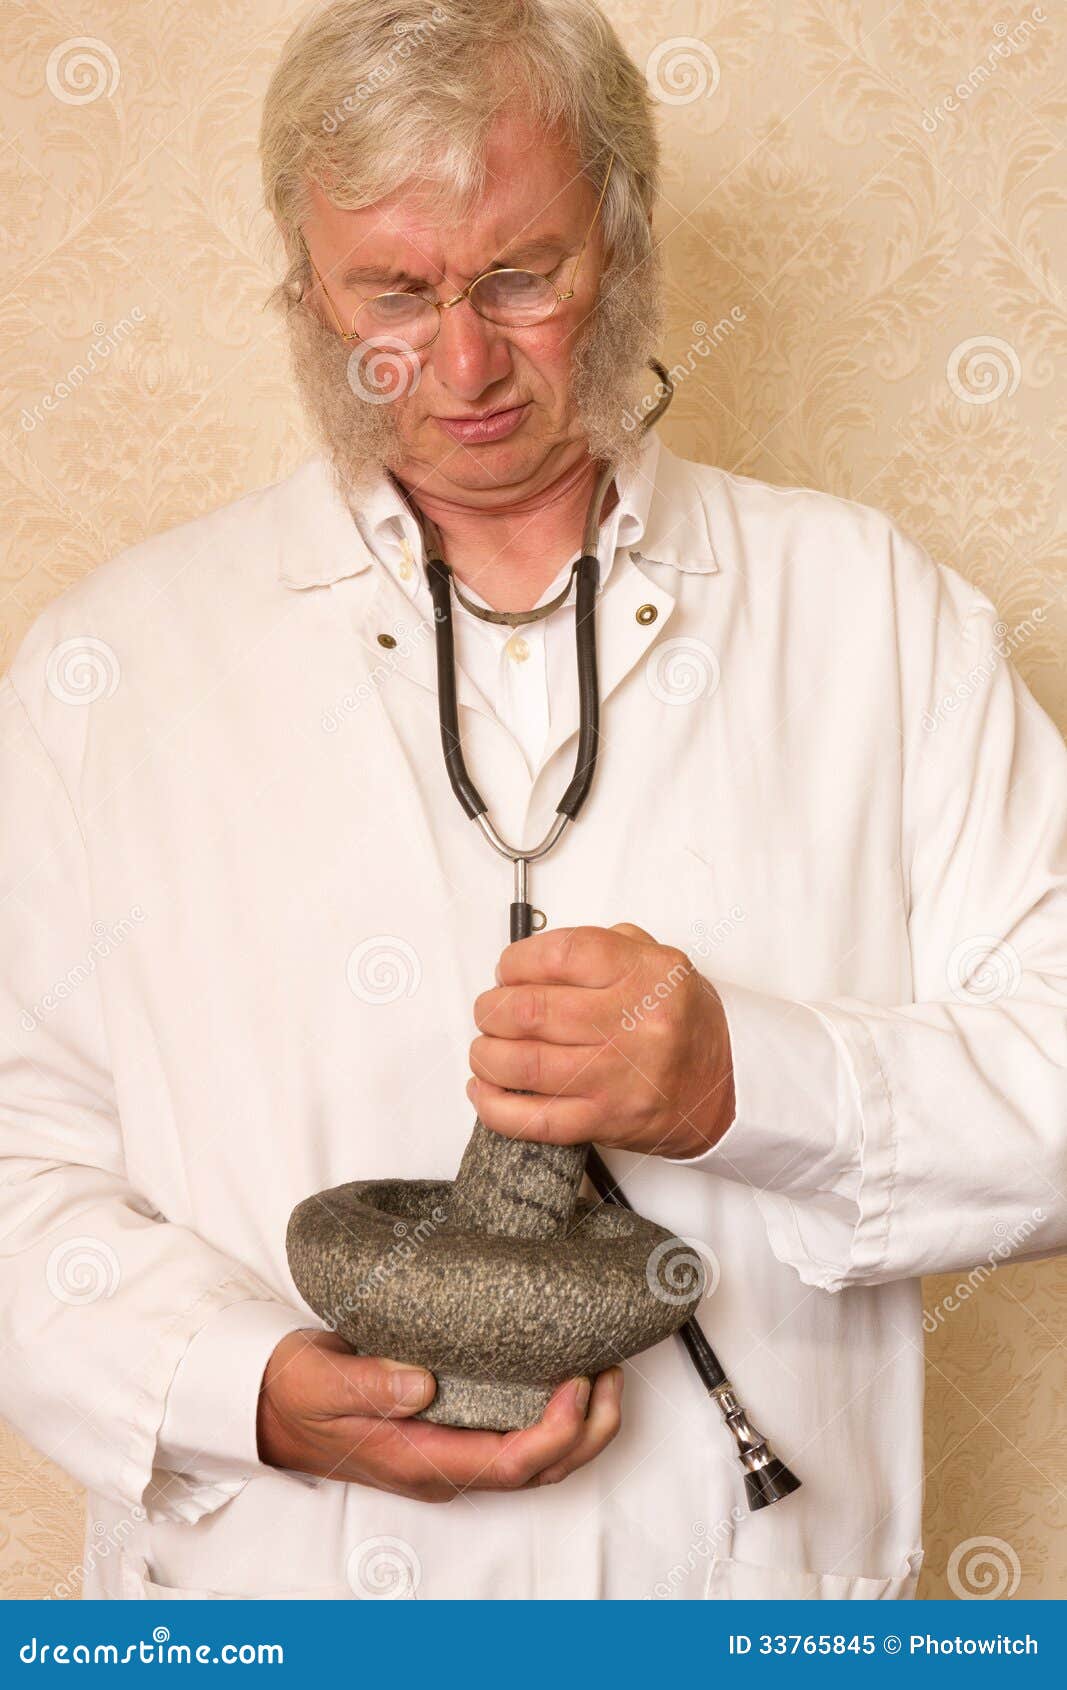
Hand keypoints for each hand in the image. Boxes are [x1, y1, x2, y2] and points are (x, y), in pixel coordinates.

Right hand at [256, 1329, 622, 1500]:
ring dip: (582, 1423)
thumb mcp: (321, 1380)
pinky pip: (520, 1436)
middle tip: (612, 1371)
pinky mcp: (454, 1431)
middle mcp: (446, 1466)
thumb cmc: (297, 1392)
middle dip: (589, 1429)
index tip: (579, 1382)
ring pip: (538, 1459)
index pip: (510, 1464)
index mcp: (420, 1461)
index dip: (557, 1431)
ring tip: (606, 1370)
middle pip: (540, 1470)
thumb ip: (370, 1382)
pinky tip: (565, 1370)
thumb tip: (424, 1383)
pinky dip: (556, 1412)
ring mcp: (453, 1452)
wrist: (273, 1402)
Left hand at [468, 922, 733, 1159]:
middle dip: (492, 1009)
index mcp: (647, 976)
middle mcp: (633, 1024)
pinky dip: (495, 1106)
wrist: (728, 1086)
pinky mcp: (605, 1121)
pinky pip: (534, 1120)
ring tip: (485, 1048)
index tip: (507, 969)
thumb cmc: (684, 1023)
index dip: (517, 960)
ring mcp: (617, 1077)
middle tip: (490, 1011)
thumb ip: (603, 945)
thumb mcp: (661, 963)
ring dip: (486, 1054)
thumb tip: (533, 955)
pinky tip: (484, 1089)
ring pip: (522, 1064)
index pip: (560, 955)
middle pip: (529, 1010)